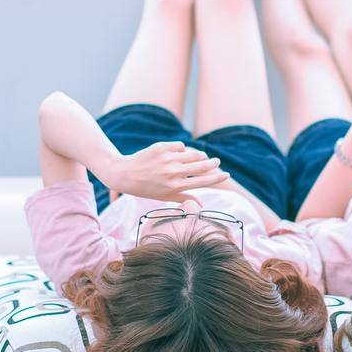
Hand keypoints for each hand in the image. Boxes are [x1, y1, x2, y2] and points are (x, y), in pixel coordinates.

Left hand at [104, 141, 228, 201]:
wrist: (124, 173)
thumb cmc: (145, 188)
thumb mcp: (164, 197)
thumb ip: (183, 199)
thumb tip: (201, 205)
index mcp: (175, 187)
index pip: (203, 181)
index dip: (217, 178)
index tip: (226, 174)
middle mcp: (173, 173)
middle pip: (201, 166)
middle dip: (212, 164)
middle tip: (217, 162)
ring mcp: (168, 159)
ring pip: (193, 154)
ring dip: (200, 155)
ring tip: (202, 156)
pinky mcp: (162, 147)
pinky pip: (180, 146)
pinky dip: (182, 149)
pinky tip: (179, 153)